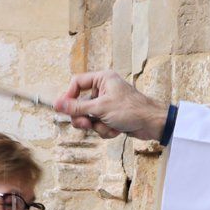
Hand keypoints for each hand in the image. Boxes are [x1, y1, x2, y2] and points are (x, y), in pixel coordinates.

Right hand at [54, 70, 168, 140]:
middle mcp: (104, 90)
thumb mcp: (100, 108)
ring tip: (109, 127)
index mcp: (102, 79)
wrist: (152, 124)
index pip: (76, 83)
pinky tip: (117, 130)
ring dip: (98, 126)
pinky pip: (99, 125)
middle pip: (80, 104)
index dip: (68, 96)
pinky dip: (106, 130)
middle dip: (84, 117)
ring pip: (89, 118)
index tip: (64, 110)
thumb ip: (77, 107)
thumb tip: (58, 105)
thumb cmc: (131, 109)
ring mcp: (107, 105)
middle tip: (87, 124)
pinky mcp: (111, 117)